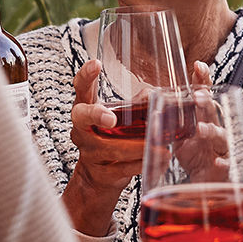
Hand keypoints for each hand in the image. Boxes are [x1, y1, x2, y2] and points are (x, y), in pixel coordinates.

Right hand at [66, 60, 145, 234]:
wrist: (97, 178)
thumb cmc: (109, 139)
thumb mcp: (118, 119)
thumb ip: (135, 105)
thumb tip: (155, 94)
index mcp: (86, 110)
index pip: (81, 88)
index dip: (85, 76)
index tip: (95, 64)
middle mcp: (82, 129)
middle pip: (82, 117)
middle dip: (96, 115)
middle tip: (111, 118)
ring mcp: (90, 152)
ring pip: (112, 148)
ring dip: (137, 146)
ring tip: (160, 144)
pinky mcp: (102, 173)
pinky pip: (124, 168)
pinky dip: (144, 163)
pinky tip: (161, 160)